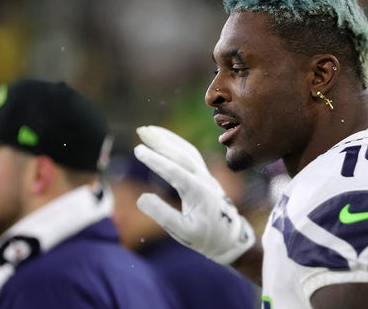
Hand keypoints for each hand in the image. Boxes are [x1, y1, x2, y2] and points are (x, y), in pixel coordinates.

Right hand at [133, 125, 254, 263]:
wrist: (230, 237)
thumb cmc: (205, 237)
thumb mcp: (183, 232)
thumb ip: (163, 215)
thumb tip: (141, 198)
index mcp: (198, 192)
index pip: (174, 171)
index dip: (155, 160)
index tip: (138, 150)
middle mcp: (203, 180)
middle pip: (182, 154)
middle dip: (161, 141)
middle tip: (140, 131)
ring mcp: (205, 176)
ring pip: (187, 151)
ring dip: (168, 139)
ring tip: (148, 130)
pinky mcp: (204, 176)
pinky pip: (190, 155)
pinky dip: (176, 144)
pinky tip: (164, 140)